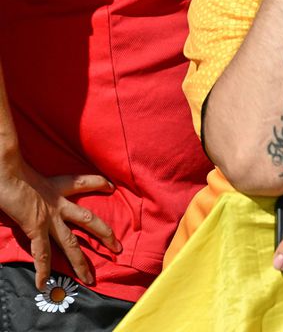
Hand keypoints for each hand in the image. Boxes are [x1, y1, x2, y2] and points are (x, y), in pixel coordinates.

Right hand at [0, 155, 118, 288]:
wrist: (5, 172)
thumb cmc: (12, 166)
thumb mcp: (28, 166)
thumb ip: (31, 169)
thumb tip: (18, 151)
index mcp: (57, 185)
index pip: (84, 182)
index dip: (99, 183)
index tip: (111, 187)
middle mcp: (58, 203)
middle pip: (89, 219)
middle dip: (105, 234)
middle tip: (118, 248)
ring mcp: (48, 218)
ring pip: (71, 243)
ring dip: (80, 262)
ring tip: (90, 279)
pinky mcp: (35, 227)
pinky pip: (41, 253)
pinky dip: (42, 270)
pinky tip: (43, 284)